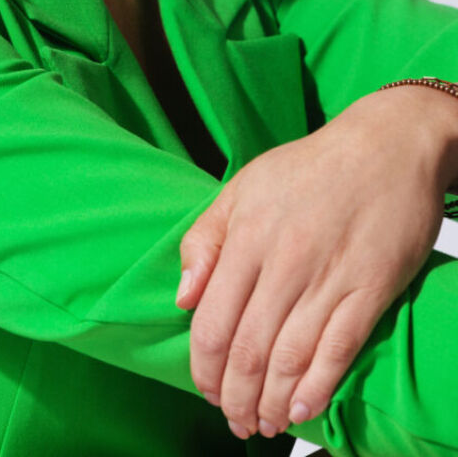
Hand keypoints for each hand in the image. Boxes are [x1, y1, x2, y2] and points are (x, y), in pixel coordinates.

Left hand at [175, 88, 450, 440]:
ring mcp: (329, 276)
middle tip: (233, 418)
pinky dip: (317, 388)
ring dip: (270, 402)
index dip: (204, 368)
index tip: (205, 388)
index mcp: (247, 234)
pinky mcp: (370, 287)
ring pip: (289, 358)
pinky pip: (338, 350)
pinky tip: (301, 410)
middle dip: (234, 396)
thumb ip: (205, 239)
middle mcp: (284, 260)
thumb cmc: (310, 166)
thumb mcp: (243, 186)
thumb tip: (183, 298)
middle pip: (247, 349)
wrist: (386, 146)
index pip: (212, 321)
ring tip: (262, 423)